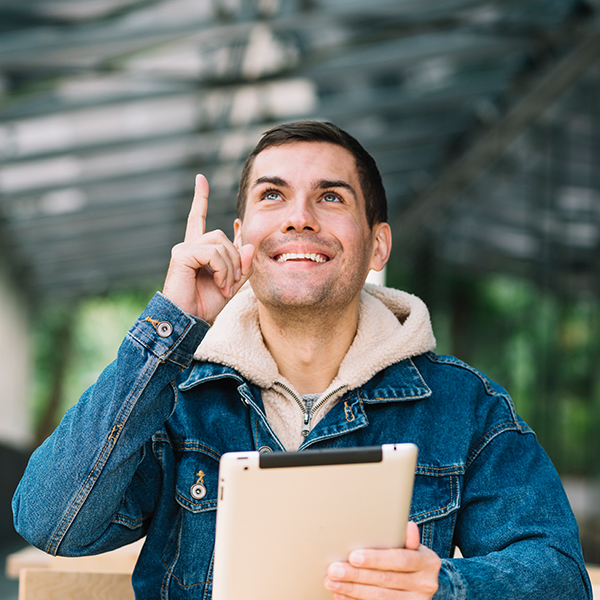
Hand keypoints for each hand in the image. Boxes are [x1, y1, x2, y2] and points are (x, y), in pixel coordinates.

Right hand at [162, 174, 253, 321]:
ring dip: (230, 268)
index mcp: (199, 250)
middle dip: (235, 260)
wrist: (189, 320)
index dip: (200, 199)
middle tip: (233, 283)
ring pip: (220, 244)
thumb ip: (242, 265)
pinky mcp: (181, 254)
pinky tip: (219, 284)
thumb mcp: (231, 284)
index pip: (199, 218)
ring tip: (225, 286)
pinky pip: (213, 253)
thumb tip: (247, 243)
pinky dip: (222, 270)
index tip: (200, 179)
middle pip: (222, 236)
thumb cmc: (205, 305)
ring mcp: (184, 248)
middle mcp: (189, 245)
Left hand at [324, 522, 440, 598]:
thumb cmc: (412, 557)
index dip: (376, 559)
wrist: (425, 582)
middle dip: (357, 575)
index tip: (353, 556)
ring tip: (332, 582)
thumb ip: (408, 539)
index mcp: (427, 563)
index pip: (399, 560)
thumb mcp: (414, 546)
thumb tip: (408, 526)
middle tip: (334, 570)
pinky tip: (341, 595)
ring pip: (380, 598)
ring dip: (352, 590)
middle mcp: (425, 584)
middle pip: (386, 580)